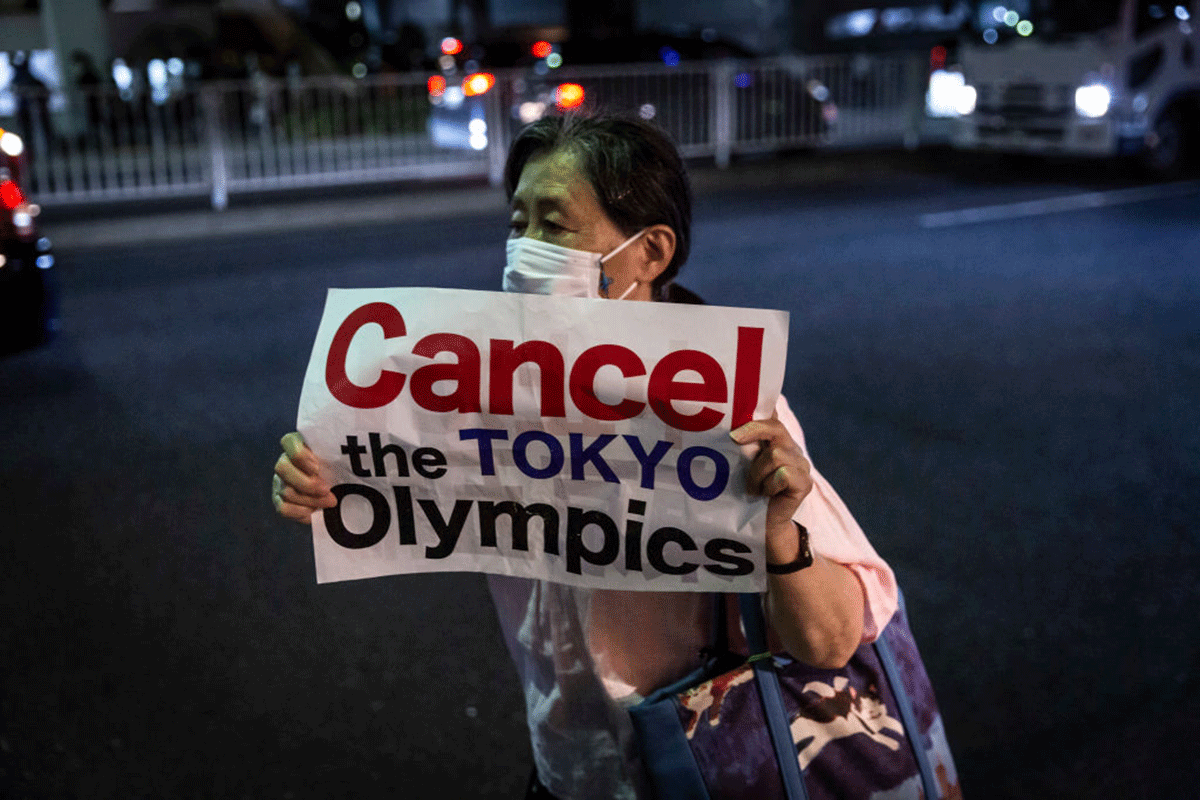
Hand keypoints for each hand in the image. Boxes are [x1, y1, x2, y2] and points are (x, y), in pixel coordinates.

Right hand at [272, 432, 336, 523]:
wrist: (336, 487)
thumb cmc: (338, 466)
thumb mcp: (338, 457)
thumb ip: (337, 454)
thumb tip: (350, 458)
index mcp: (296, 445)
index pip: (288, 442)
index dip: (300, 456)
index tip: (318, 467)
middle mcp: (284, 461)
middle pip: (282, 468)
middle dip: (307, 483)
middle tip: (327, 490)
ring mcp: (280, 481)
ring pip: (286, 491)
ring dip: (310, 499)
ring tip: (330, 502)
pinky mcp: (280, 500)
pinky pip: (283, 508)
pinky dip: (300, 512)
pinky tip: (315, 511)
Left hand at [730, 416, 813, 555]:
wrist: (762, 525)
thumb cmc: (747, 493)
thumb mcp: (741, 465)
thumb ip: (740, 445)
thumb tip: (723, 427)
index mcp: (776, 440)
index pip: (773, 416)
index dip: (763, 408)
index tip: (744, 405)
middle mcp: (792, 448)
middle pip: (775, 428)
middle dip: (753, 430)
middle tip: (733, 438)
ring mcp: (802, 464)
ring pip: (776, 454)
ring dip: (758, 472)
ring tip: (753, 487)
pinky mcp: (805, 482)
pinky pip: (783, 473)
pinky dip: (769, 484)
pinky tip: (766, 494)